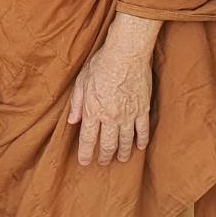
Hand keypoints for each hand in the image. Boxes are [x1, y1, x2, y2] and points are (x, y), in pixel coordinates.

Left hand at [67, 43, 152, 164]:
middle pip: (108, 145)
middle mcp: (111, 117)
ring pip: (126, 141)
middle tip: (102, 162)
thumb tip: (72, 121)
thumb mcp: (82, 81)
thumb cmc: (101, 64)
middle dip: (104, 156)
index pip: (88, 140)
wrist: (126, 54)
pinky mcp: (142, 109)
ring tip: (121, 159)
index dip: (85, 154)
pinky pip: (143, 131)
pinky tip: (139, 146)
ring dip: (123, 153)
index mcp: (93, 111)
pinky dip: (141, 141)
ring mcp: (128, 115)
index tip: (84, 162)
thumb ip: (77, 103)